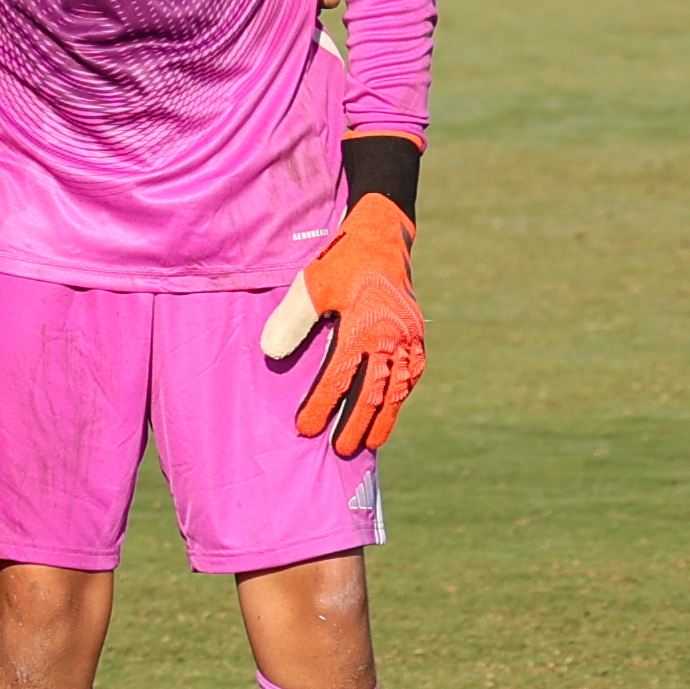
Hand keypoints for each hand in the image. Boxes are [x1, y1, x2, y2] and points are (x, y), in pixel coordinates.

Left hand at [261, 199, 425, 455]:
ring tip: (369, 443)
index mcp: (364, 327)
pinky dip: (401, 397)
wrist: (383, 238)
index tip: (306, 428)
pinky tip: (390, 412)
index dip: (322, 404)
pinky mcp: (417, 336)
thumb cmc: (341, 261)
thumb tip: (271, 353)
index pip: (339, 377)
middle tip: (341, 450)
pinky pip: (411, 375)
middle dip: (356, 423)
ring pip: (397, 388)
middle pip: (374, 391)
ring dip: (384, 418)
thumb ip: (292, 319)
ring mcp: (410, 339)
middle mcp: (392, 338)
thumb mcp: (311, 283)